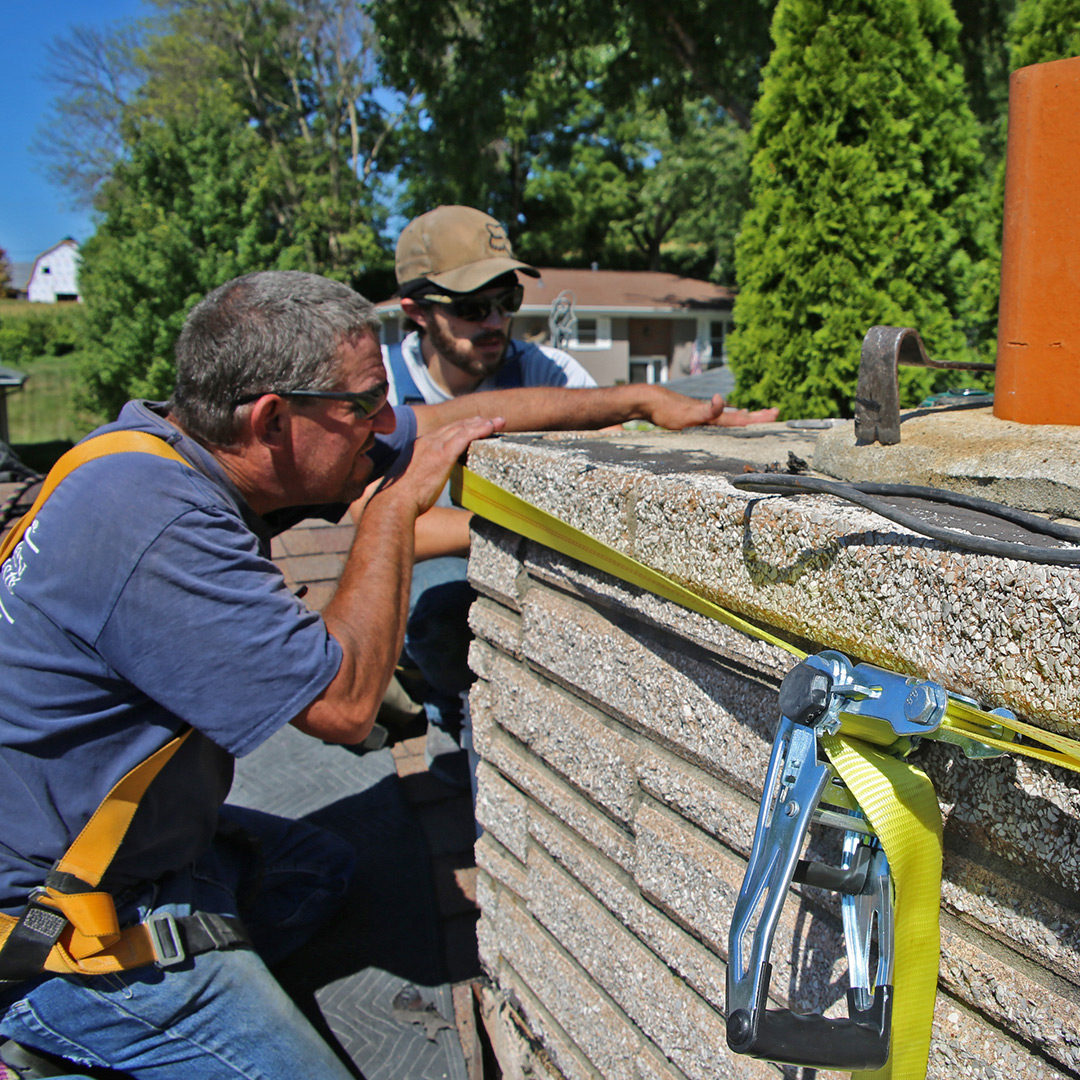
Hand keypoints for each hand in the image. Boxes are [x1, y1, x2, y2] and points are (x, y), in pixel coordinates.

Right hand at [382, 415, 503, 515]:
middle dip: (474, 422)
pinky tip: (490, 428)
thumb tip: (426, 483)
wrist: (395, 502)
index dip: (461, 427)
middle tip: (491, 421)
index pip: (444, 431)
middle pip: (455, 426)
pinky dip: (479, 430)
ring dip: (482, 423)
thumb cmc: (402, 498)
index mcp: (419, 446)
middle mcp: (427, 442)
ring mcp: (434, 447)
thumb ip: (421, 475)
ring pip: (462, 428)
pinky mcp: (442, 456)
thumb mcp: (412, 480)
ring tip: (497, 422)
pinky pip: (465, 437)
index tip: (473, 426)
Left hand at [639, 390, 772, 429]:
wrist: (652, 401)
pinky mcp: (697, 414)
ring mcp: (706, 413)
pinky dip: (729, 415)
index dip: (758, 418)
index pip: (741, 419)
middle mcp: (713, 413)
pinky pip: (718, 416)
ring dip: (746, 415)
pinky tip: (730, 413)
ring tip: (759, 414)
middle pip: (739, 416)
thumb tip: (721, 399)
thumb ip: (708, 410)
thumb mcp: (689, 414)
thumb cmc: (669, 411)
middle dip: (757, 416)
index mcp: (715, 416)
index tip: (775, 414)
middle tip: (775, 413)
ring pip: (731, 415)